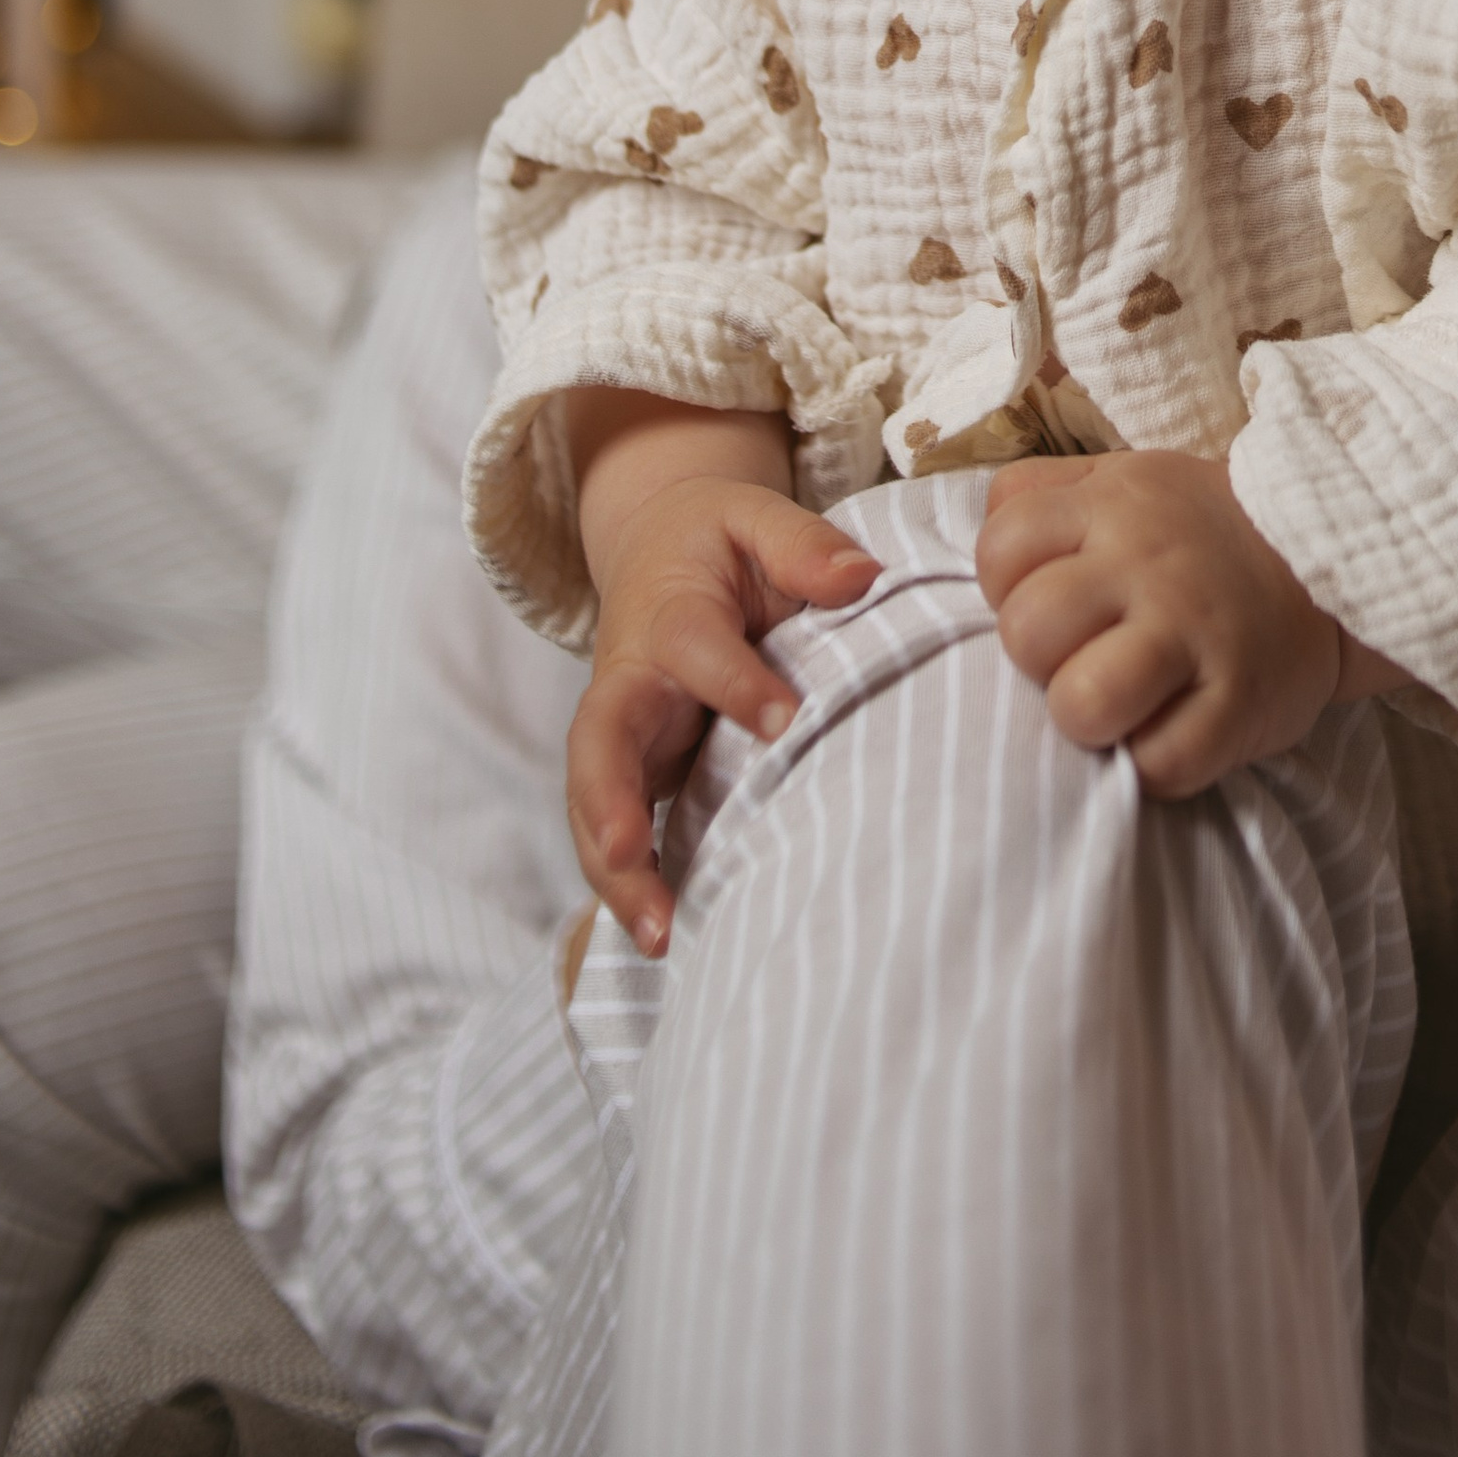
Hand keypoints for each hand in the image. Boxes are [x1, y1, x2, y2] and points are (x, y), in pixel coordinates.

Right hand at [569, 473, 877, 952]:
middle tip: (631, 853)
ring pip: (593, 802)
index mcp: (669, 613)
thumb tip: (863, 577)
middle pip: (599, 740)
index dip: (736, 685)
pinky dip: (628, 885)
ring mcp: (624, 732)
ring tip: (657, 935)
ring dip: (615, 870)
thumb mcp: (757, 517)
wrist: (658, 549)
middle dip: (608, 799)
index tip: (787, 722)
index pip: (695, 650)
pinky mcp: (633, 771)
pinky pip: (616, 829)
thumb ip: (804, 545)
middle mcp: (631, 678)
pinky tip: (665, 939)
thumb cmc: (718, 540)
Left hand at [976, 450, 1347, 794]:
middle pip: (1028, 632)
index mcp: (1108, 505)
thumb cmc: (1195, 531)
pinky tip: (1170, 731)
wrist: (1326, 558)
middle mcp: (1147, 563)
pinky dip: (1151, 766)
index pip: (1000, 551)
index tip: (1051, 600)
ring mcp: (1195, 634)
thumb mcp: (1119, 480)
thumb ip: (1038, 495)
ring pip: (1082, 704)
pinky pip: (1159, 765)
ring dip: (1087, 720)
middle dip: (1039, 660)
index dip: (1006, 588)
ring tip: (1118, 704)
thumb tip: (980, 537)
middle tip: (1082, 656)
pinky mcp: (1240, 705)